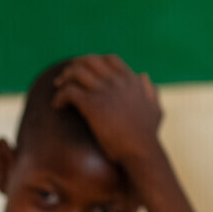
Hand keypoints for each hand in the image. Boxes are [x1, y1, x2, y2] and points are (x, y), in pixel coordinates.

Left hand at [51, 54, 164, 169]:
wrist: (140, 152)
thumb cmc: (147, 136)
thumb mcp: (155, 109)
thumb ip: (151, 91)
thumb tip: (143, 75)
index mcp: (131, 80)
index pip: (110, 59)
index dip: (94, 61)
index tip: (84, 70)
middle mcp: (117, 82)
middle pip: (90, 61)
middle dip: (75, 66)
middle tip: (64, 77)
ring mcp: (104, 92)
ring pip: (77, 72)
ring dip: (64, 78)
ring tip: (58, 88)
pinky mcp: (92, 105)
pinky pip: (69, 92)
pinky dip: (60, 96)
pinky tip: (57, 106)